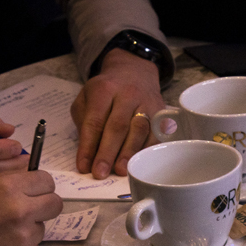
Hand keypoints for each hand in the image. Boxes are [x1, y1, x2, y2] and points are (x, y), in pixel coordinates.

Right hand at [0, 171, 63, 245]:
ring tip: (2, 238)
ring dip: (28, 232)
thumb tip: (33, 183)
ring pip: (42, 229)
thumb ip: (9, 184)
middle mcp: (21, 210)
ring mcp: (26, 237)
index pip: (47, 180)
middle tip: (27, 215)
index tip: (35, 194)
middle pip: (55, 204)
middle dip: (44, 208)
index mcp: (8, 187)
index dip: (41, 188)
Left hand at [71, 48, 164, 178]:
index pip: (95, 121)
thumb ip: (84, 123)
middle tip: (100, 173)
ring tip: (121, 171)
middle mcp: (128, 94)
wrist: (134, 73)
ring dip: (129, 153)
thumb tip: (88, 154)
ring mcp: (148, 103)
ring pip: (140, 130)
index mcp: (105, 89)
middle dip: (108, 152)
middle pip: (118, 126)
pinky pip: (156, 134)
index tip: (84, 166)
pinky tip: (140, 164)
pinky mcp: (161, 113)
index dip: (88, 146)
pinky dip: (147, 151)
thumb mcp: (86, 99)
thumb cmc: (106, 92)